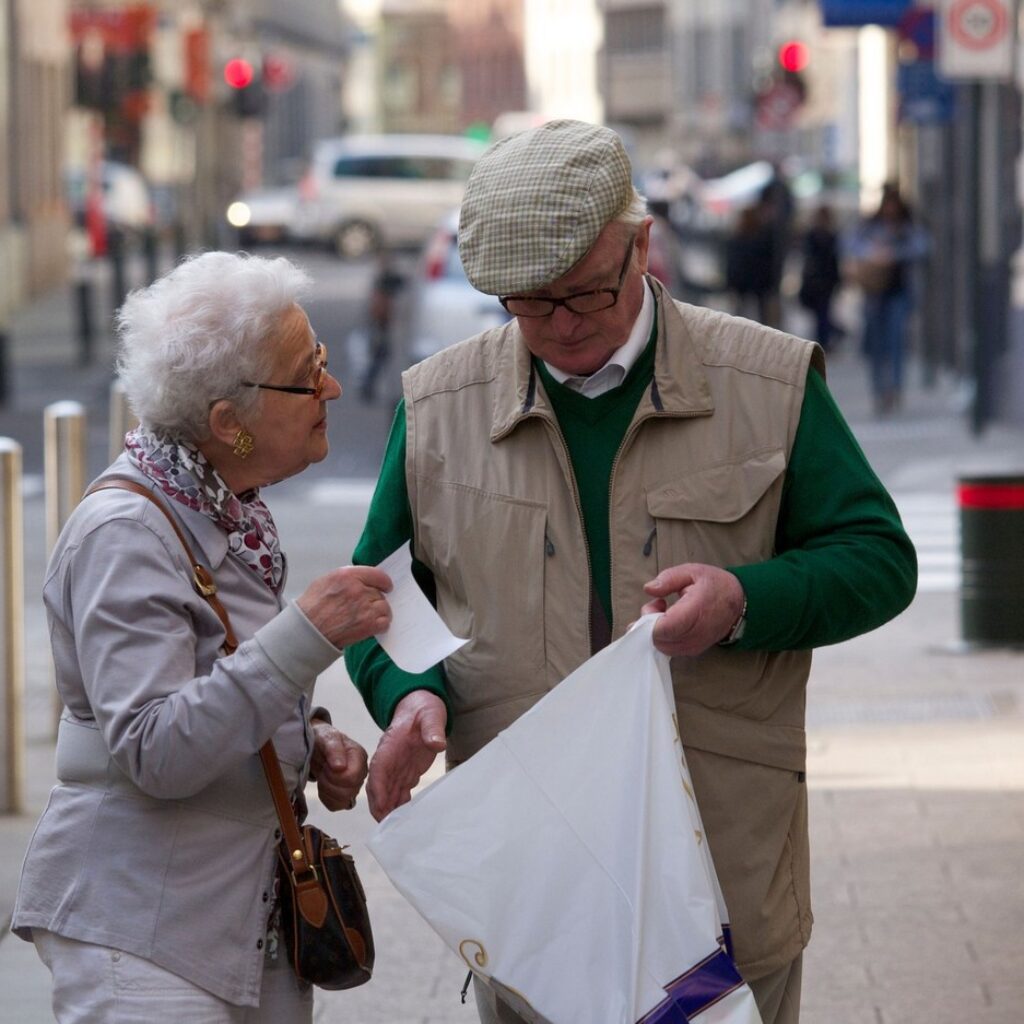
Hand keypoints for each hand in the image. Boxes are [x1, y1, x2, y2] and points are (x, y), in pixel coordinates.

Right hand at [296, 566, 392, 648]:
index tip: (386, 586)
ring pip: (384, 607)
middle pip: (380, 592)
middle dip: (375, 599)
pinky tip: (372, 625)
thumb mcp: (326, 580)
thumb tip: (363, 578)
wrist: (307, 630)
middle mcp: (358, 590)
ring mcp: (364, 608)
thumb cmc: (312, 606)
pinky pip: (385, 622)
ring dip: (379, 612)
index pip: (378, 575)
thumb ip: (347, 576)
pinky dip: (381, 624)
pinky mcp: (368, 625)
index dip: (384, 582)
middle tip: (365, 606)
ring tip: (368, 616)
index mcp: (347, 576)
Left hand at [309, 720, 367, 811]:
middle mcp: (361, 773)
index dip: (335, 775)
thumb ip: (334, 749)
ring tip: (323, 775)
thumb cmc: (323, 739)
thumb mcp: (326, 737)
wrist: (315, 745)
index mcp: (360, 756)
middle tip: (323, 769)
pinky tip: (323, 785)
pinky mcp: (345, 796)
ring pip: (343, 801)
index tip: (327, 764)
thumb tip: (340, 767)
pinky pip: (336, 806)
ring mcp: (354, 786)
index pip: (352, 777)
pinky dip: (325, 797)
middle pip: (348, 792)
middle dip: (329, 782)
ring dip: (326, 790)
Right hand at [366, 690, 446, 821]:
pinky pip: (399, 791)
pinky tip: (404, 821)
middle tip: (385, 827)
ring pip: (387, 792)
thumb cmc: (424, 709)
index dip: (378, 787)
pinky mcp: (406, 772)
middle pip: (378, 785)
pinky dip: (399, 806)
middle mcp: (389, 759)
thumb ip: (433, 728)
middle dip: (379, 805)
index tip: (380, 805)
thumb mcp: (431, 715)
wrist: (421, 706)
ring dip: (388, 810)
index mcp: (391, 745)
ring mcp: (397, 767)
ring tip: (393, 830)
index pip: (379, 768)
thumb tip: (437, 743)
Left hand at [641, 563, 744, 656]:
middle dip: (650, 622)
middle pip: (659, 640)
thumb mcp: (692, 571)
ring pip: (662, 647)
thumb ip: (668, 579)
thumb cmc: (715, 585)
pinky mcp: (694, 650)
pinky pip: (670, 649)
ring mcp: (695, 645)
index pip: (665, 628)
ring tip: (665, 611)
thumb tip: (648, 589)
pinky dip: (664, 637)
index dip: (651, 619)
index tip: (656, 602)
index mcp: (696, 611)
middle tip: (659, 604)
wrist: (740, 603)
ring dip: (656, 630)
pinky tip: (671, 622)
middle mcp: (696, 634)